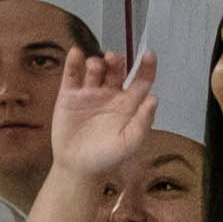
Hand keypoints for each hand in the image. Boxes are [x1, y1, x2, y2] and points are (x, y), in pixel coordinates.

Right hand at [46, 50, 160, 186]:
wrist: (77, 168)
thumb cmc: (106, 158)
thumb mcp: (130, 143)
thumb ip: (142, 121)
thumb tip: (153, 98)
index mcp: (128, 104)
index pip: (141, 80)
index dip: (146, 67)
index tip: (148, 55)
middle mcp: (110, 95)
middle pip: (117, 70)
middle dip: (116, 61)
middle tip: (112, 59)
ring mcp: (89, 94)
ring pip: (95, 69)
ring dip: (97, 62)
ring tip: (95, 67)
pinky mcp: (69, 96)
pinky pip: (71, 75)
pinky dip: (73, 62)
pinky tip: (76, 53)